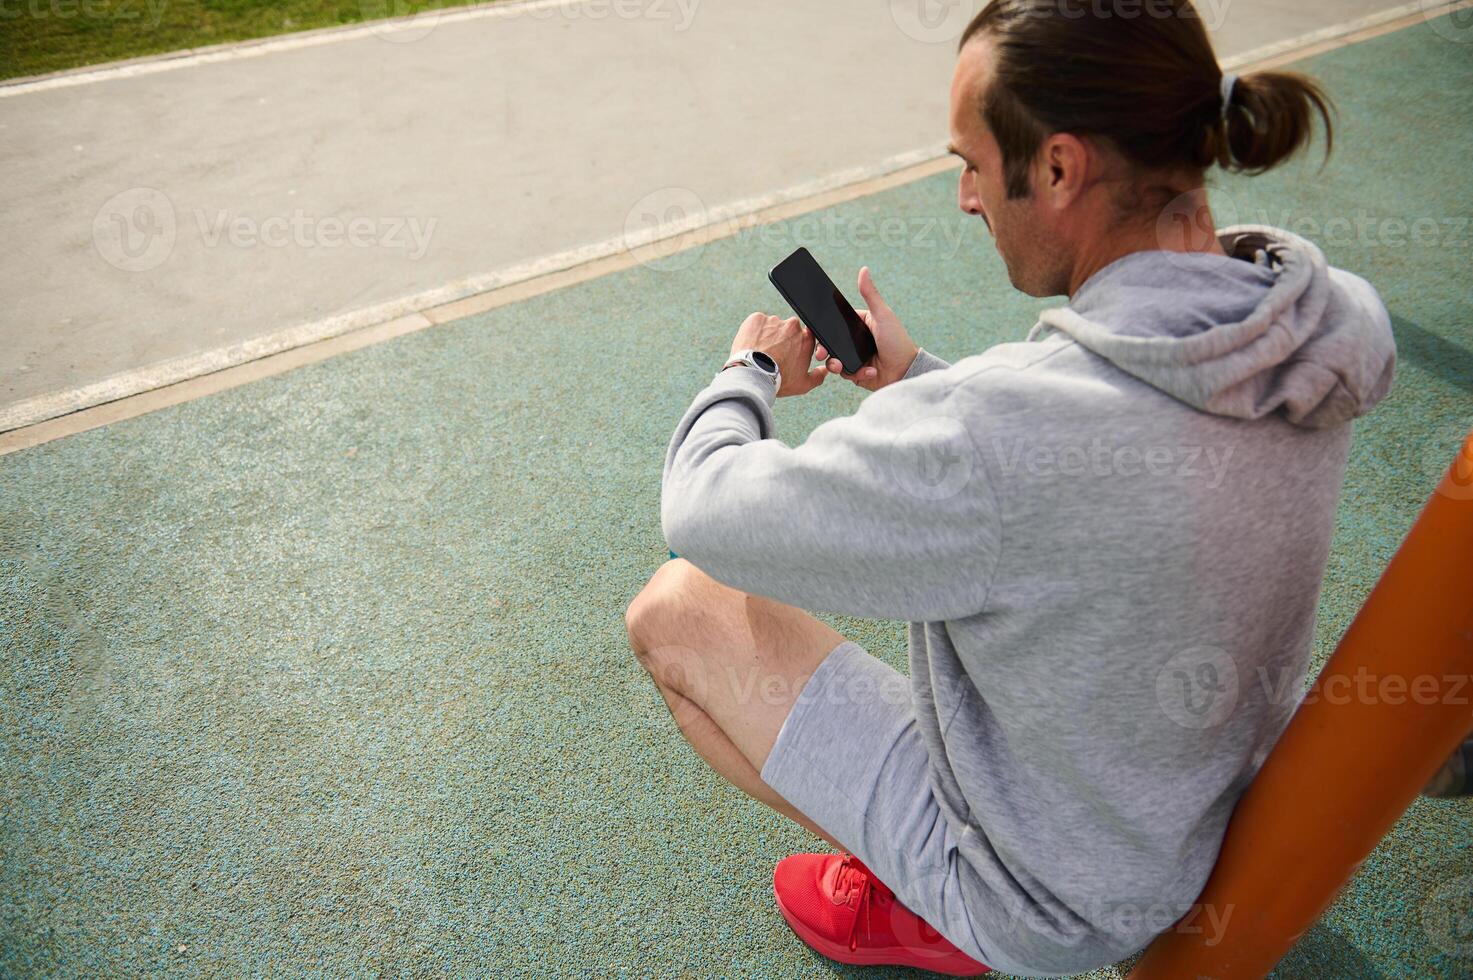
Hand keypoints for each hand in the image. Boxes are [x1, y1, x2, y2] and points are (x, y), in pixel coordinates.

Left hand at [729, 312, 828, 396]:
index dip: (794, 346)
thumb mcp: (802, 384)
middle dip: (781, 340)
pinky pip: (756, 323)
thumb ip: (817, 376)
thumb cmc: (778, 380)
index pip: (803, 337)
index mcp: (806, 339)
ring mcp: (774, 321)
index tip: (786, 355)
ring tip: (759, 352)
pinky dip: (754, 332)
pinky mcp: (757, 318)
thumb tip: (824, 371)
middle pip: (787, 330)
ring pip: (771, 326)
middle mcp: (793, 326)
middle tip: (771, 354)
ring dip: (767, 336)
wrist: (753, 375)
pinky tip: (751, 345)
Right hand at [814, 266, 918, 391]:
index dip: (823, 328)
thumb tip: (864, 269)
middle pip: (830, 343)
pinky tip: (868, 372)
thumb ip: (870, 294)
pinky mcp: (856, 373)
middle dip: (823, 349)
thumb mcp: (882, 315)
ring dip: (835, 364)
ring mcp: (854, 358)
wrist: (905, 371)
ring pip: (834, 360)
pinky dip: (855, 374)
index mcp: (858, 325)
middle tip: (820, 353)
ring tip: (840, 366)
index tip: (813, 330)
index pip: (835, 323)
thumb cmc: (898, 341)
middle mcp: (854, 342)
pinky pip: (845, 374)